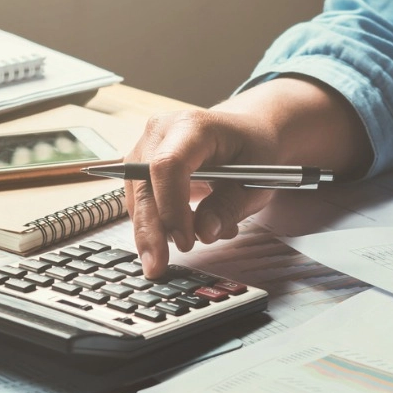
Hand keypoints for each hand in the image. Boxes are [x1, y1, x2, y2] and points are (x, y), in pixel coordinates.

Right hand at [124, 77, 372, 278]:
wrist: (247, 132)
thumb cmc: (254, 152)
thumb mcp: (256, 181)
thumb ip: (229, 207)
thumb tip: (203, 233)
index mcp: (194, 126)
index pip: (168, 165)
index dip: (172, 207)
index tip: (186, 241)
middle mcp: (161, 131)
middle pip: (143, 184)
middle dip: (150, 231)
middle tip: (158, 267)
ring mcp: (146, 146)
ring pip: (136, 197)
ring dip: (154, 230)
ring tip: (188, 243)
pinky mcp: (140, 166)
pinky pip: (139, 201)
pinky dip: (157, 223)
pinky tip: (183, 232)